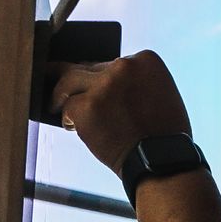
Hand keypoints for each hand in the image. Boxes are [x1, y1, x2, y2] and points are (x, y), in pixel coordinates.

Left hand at [49, 51, 193, 171]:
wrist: (160, 161)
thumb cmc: (164, 136)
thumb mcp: (161, 94)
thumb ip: (137, 83)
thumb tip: (106, 84)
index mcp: (146, 60)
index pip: (112, 62)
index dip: (102, 77)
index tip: (98, 89)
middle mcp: (124, 66)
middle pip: (90, 68)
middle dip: (80, 83)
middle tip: (66, 89)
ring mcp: (104, 85)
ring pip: (70, 79)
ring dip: (61, 93)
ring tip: (56, 103)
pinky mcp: (87, 105)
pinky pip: (67, 105)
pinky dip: (68, 117)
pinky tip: (72, 126)